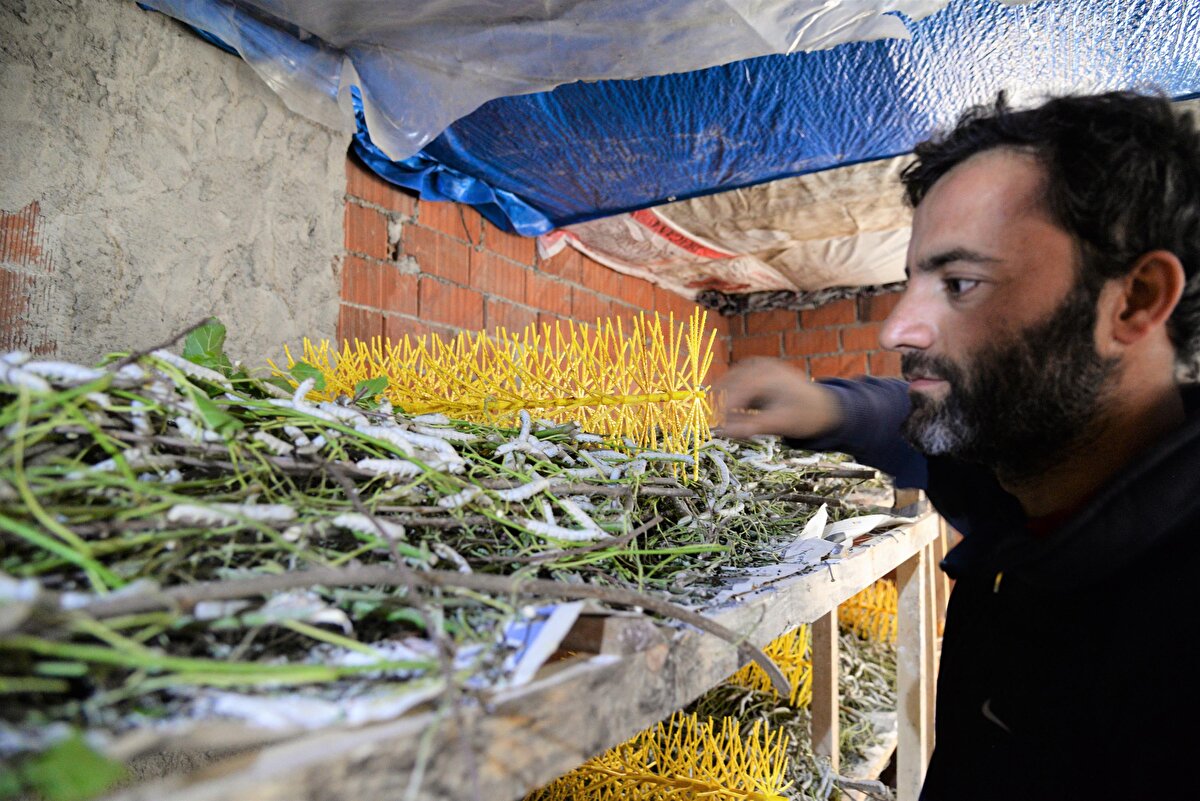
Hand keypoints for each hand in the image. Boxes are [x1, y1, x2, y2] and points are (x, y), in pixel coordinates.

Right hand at [713, 357, 841, 439]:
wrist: (823, 407)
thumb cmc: (804, 416)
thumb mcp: (780, 423)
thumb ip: (752, 427)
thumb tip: (725, 432)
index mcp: (768, 376)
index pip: (738, 389)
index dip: (726, 408)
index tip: (721, 427)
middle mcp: (762, 365)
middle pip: (731, 382)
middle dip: (725, 405)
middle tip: (725, 427)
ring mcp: (759, 365)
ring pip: (731, 382)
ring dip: (728, 401)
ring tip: (736, 422)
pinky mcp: (758, 371)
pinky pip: (737, 381)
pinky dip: (735, 396)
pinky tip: (741, 412)